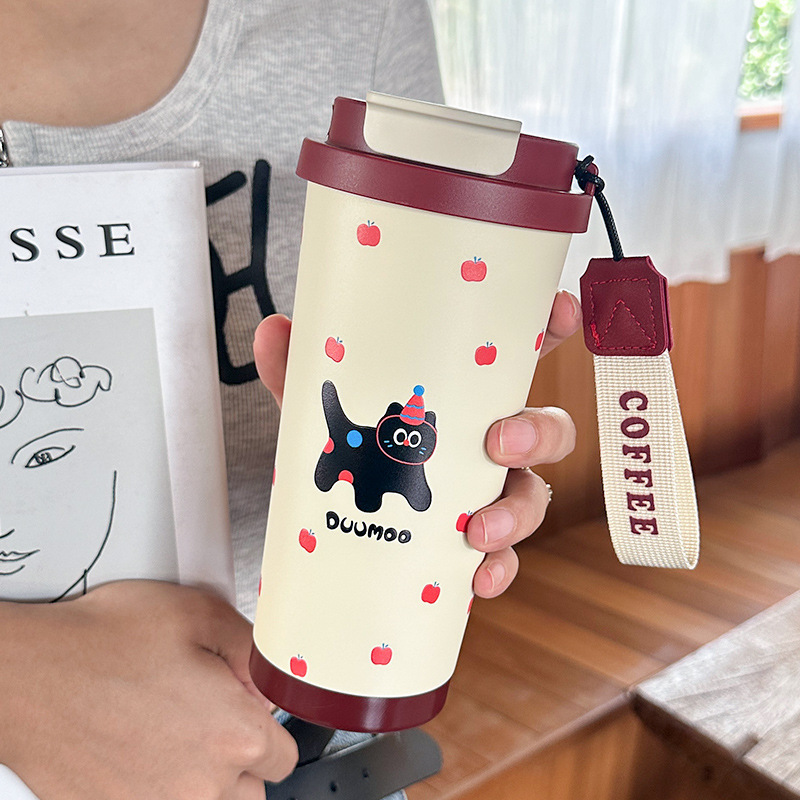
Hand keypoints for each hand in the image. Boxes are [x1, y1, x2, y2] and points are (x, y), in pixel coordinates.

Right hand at [0, 581, 297, 799]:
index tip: (245, 712)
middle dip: (237, 757)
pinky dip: (157, 788)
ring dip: (200, 779)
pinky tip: (138, 750)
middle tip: (204, 718)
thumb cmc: (101, 642)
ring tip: (169, 734)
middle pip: (249, 789)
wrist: (27, 673)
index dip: (266, 728)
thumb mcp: (197, 614)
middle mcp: (201, 786)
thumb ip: (251, 649)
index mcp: (233, 735)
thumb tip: (266, 677)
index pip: (284, 756)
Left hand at [253, 290, 578, 599]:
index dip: (554, 329)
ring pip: (533, 497)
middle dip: (536, 432)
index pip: (522, 355)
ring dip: (517, 513)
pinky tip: (476, 579)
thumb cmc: (353, 452)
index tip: (559, 314)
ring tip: (478, 530)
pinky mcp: (478, 545)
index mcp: (467, 397)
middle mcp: (490, 443)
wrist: (341, 525)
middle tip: (498, 441)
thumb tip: (272, 330)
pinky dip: (498, 569)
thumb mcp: (326, 414)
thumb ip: (301, 374)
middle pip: (546, 430)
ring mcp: (489, 495)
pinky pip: (505, 558)